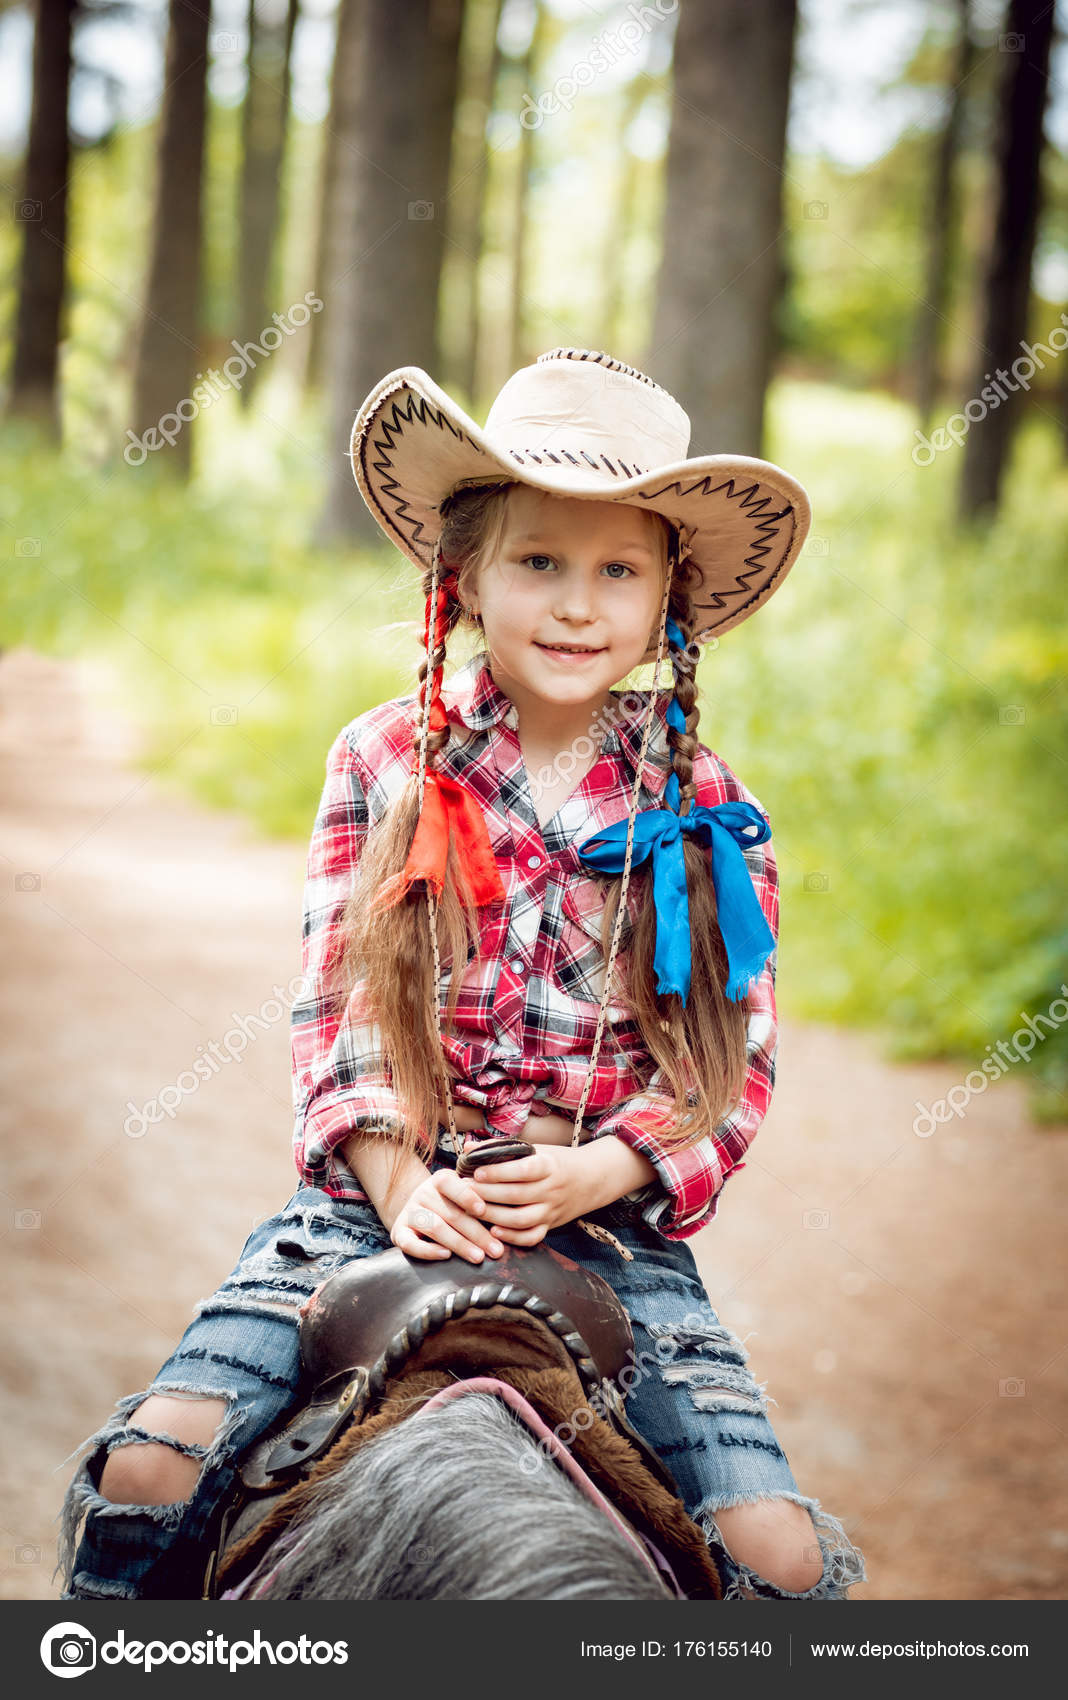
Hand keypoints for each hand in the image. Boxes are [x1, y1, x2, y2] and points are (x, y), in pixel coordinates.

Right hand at [389, 1168, 506, 1264]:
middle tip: (496, 1250)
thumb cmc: (450, 1204)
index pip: (451, 1184)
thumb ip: (481, 1195)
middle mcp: (422, 1193)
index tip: (484, 1211)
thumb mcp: (462, 1192)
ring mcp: (409, 1213)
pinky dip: (428, 1250)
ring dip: (459, 1243)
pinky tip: (446, 1256)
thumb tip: (509, 1210)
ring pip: (434, 1227)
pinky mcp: (399, 1233)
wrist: (415, 1211)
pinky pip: (410, 1243)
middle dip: (477, 1233)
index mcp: (440, 1179)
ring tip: (479, 1257)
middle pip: (450, 1213)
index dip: (467, 1196)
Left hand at [465, 1146, 596, 1243]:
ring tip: (473, 1209)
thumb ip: (502, 1149)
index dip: (498, 1172)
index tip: (476, 1171)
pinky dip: (512, 1237)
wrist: (591, 1179)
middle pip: (516, 1196)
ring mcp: (551, 1210)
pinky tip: (493, 1231)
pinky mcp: (550, 1226)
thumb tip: (469, 1147)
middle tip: (465, 1190)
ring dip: (494, 1216)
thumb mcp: (536, 1149)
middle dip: (487, 1194)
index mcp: (549, 1166)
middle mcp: (551, 1189)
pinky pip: (531, 1237)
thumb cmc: (556, 1161)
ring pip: (521, 1219)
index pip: (523, 1170)